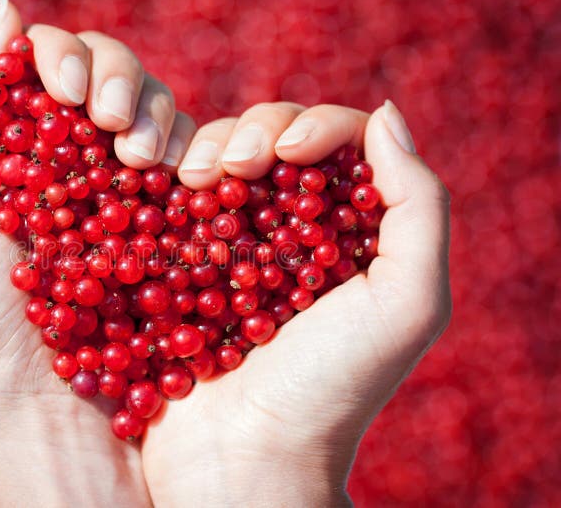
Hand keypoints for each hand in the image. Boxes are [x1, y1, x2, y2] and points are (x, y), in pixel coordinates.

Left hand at [0, 0, 194, 505]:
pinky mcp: (180, 222)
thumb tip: (7, 6)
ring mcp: (138, 188)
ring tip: (138, 158)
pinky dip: (193, 152)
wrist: (41, 399)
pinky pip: (199, 165)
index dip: (65, 59)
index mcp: (30, 143)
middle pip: (116, 77)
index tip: (65, 93)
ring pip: (162, 111)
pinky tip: (178, 172)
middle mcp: (86, 157)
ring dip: (154, 116)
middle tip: (108, 122)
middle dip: (117, 82)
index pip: (54, 66)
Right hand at [142, 102, 450, 505]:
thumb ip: (419, 207)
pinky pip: (165, 200)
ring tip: (191, 183)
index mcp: (344, 229)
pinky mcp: (173, 264)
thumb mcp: (406, 304)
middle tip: (228, 171)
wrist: (242, 463)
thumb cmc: (330, 390)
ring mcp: (224, 244)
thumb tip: (384, 112)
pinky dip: (160, 180)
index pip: (335, 142)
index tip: (285, 155)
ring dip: (200, 151)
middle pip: (268, 137)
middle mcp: (285, 228)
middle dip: (249, 134)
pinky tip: (158, 185)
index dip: (313, 126)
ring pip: (213, 158)